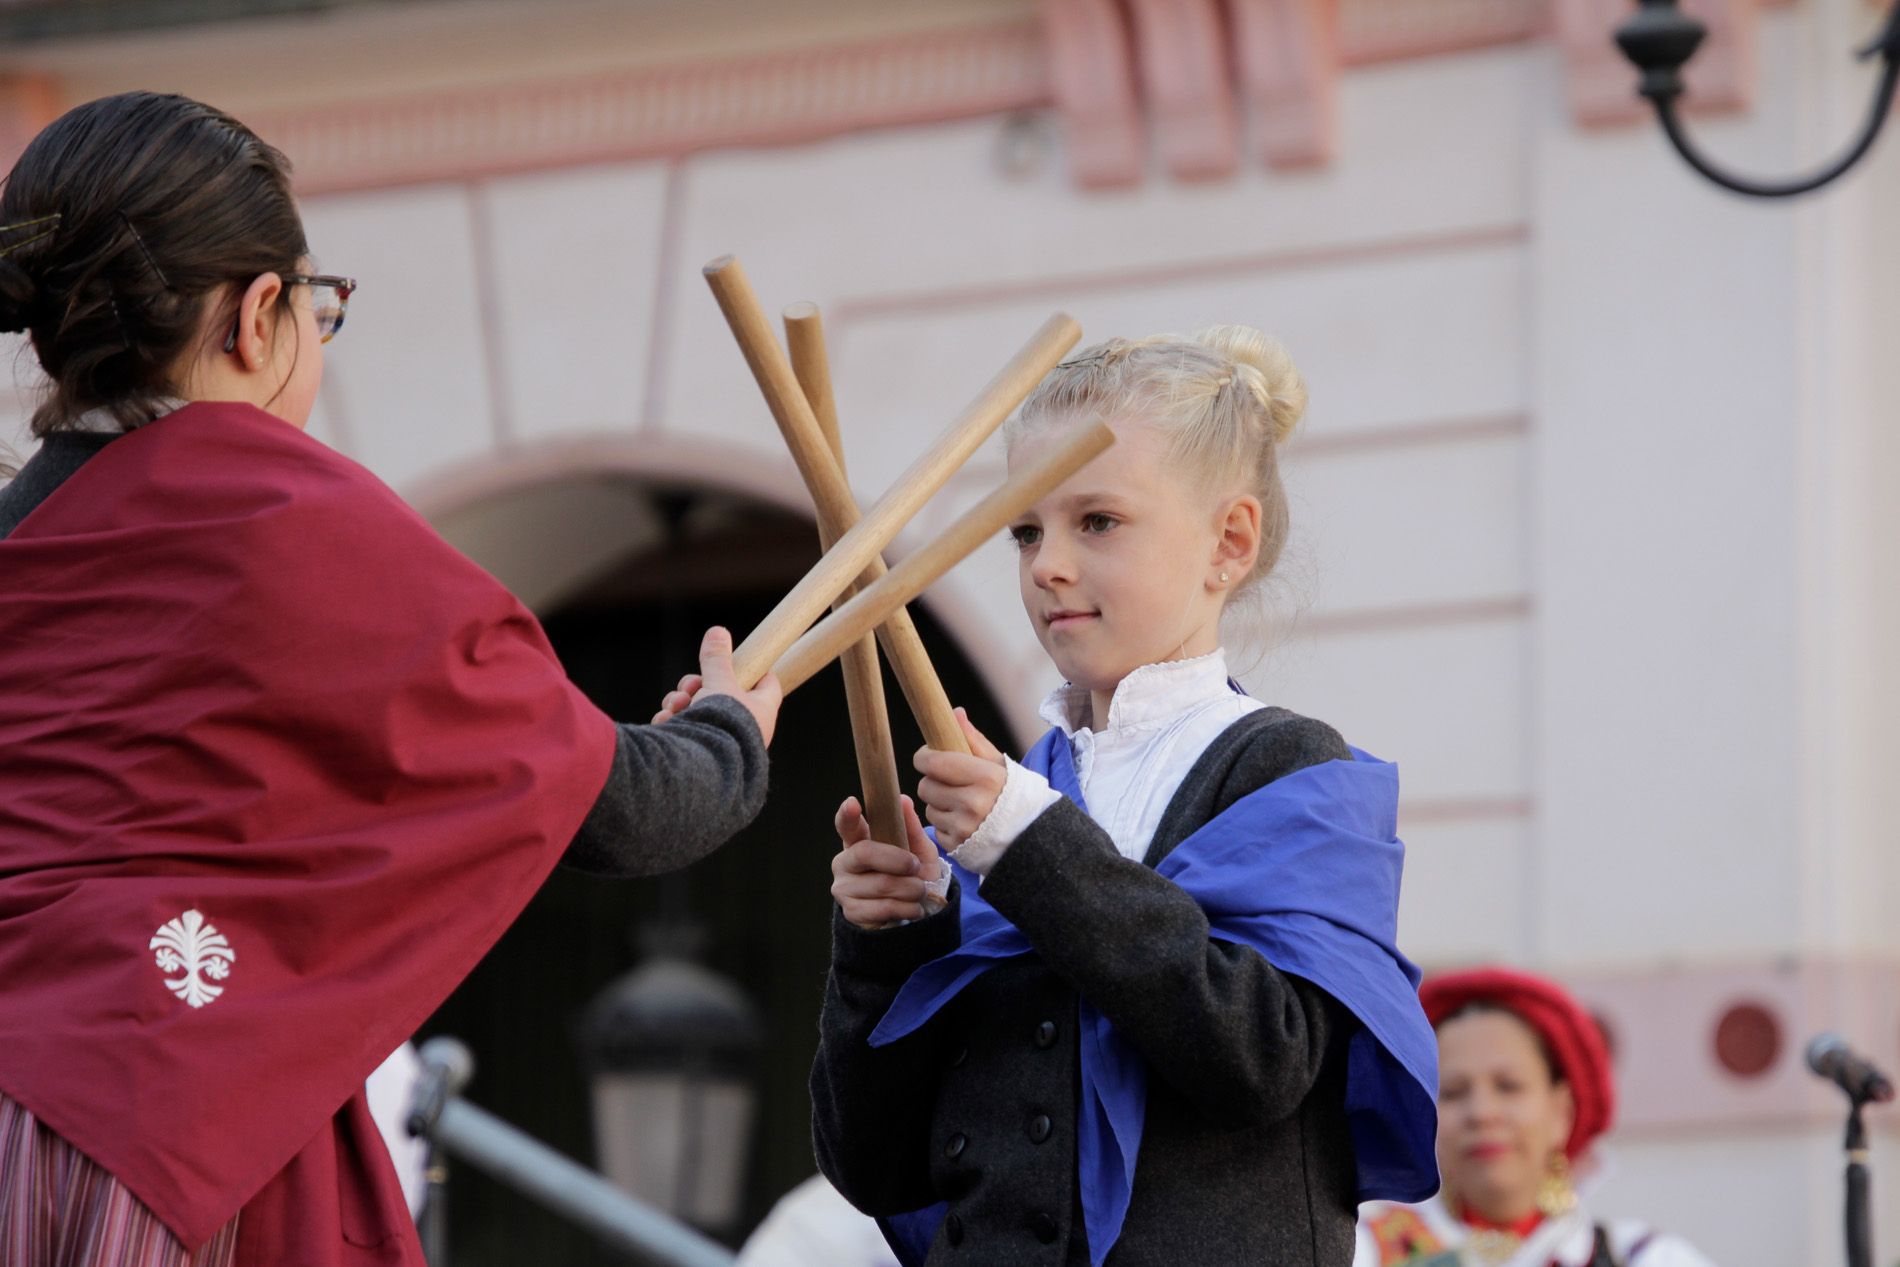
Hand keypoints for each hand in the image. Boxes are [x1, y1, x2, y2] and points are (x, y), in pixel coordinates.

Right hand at [649, 626, 781, 745]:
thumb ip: (717, 659)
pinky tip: (666, 723)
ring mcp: (721, 741)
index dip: (754, 666)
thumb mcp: (718, 683)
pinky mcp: (698, 753)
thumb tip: (718, 632)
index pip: (767, 683)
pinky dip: (672, 723)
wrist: (701, 771)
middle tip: (690, 686)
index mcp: (760, 712)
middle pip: (721, 693)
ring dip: (680, 703)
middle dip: (697, 686)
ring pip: (697, 710)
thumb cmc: (720, 725)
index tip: (739, 656)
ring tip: (676, 707)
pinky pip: (683, 729)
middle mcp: (743, 729)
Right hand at [831, 794, 941, 928]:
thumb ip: (910, 826)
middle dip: (899, 860)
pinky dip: (907, 907)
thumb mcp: (918, 849)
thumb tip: (903, 800)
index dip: (847, 815)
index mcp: (858, 841)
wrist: (916, 910)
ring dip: (911, 889)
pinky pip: (884, 908)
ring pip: (882, 884)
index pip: (846, 825)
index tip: (852, 803)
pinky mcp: (851, 912)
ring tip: (919, 891)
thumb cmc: (913, 873)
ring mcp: (844, 889)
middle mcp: (844, 863)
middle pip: (865, 853)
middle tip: (916, 867)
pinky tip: (912, 907)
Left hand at [913, 708, 1006, 851]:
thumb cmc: (1013, 795)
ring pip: (928, 807)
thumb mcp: (1000, 764)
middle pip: (925, 785)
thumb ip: (974, 740)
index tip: (928, 756)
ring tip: (961, 803)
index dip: (924, 757)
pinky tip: (964, 821)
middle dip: (933, 781)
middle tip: (949, 781)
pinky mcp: (956, 845)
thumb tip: (955, 713)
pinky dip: (945, 823)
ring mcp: (963, 827)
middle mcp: (972, 803)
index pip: (934, 762)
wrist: (1030, 836)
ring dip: (938, 803)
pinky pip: (935, 828)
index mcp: (985, 778)